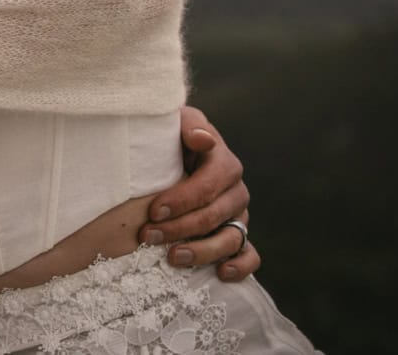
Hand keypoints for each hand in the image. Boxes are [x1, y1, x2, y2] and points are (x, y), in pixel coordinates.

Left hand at [141, 105, 259, 280]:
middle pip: (214, 215)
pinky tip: (221, 273)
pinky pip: (249, 255)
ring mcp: (238, 216)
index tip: (153, 211)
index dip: (181, 200)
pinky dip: (240, 266)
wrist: (173, 153)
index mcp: (224, 163)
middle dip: (179, 228)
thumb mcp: (176, 123)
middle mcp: (235, 191)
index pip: (207, 185)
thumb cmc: (171, 138)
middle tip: (148, 236)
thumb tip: (202, 140)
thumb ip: (189, 126)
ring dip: (203, 252)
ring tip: (173, 257)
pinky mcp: (238, 235)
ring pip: (231, 239)